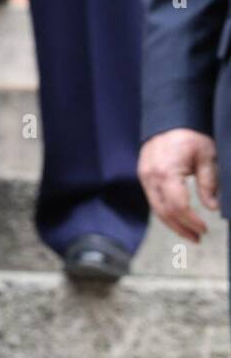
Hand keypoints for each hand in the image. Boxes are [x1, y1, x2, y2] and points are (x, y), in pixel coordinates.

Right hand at [138, 128, 219, 242]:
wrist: (168, 119)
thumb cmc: (189, 135)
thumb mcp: (206, 157)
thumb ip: (209, 183)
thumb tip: (213, 207)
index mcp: (166, 172)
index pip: (178, 206)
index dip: (191, 220)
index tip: (205, 228)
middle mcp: (150, 177)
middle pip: (164, 212)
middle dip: (181, 227)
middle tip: (198, 238)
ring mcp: (144, 177)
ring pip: (156, 209)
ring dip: (173, 223)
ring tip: (190, 233)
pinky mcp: (144, 177)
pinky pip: (154, 200)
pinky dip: (166, 212)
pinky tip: (178, 218)